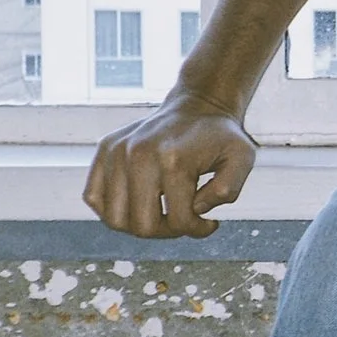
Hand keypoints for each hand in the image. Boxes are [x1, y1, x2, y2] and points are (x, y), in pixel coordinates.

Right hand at [83, 93, 257, 240]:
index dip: (196, 229)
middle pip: (141, 226)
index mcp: (173, 160)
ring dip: (139, 224)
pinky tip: (137, 203)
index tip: (208, 221)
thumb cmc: (221, 137)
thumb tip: (195, 209)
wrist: (198, 105)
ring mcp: (117, 151)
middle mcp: (138, 155)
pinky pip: (93, 197)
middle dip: (166, 231)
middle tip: (182, 219)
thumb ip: (229, 189)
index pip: (177, 222)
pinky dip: (112, 209)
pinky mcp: (105, 149)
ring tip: (159, 212)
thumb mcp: (243, 159)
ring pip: (114, 219)